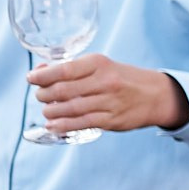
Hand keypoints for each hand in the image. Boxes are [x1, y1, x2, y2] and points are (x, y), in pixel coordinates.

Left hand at [27, 55, 188, 134]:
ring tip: (47, 111)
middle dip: (44, 95)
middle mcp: (105, 81)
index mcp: (99, 63)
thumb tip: (40, 72)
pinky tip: (53, 126)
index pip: (63, 70)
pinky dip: (62, 126)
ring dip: (51, 112)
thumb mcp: (101, 66)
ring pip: (69, 109)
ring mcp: (109, 102)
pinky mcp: (111, 119)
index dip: (42, 76)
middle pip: (62, 91)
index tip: (31, 78)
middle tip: (41, 96)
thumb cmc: (123, 78)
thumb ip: (72, 69)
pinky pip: (81, 124)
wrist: (157, 95)